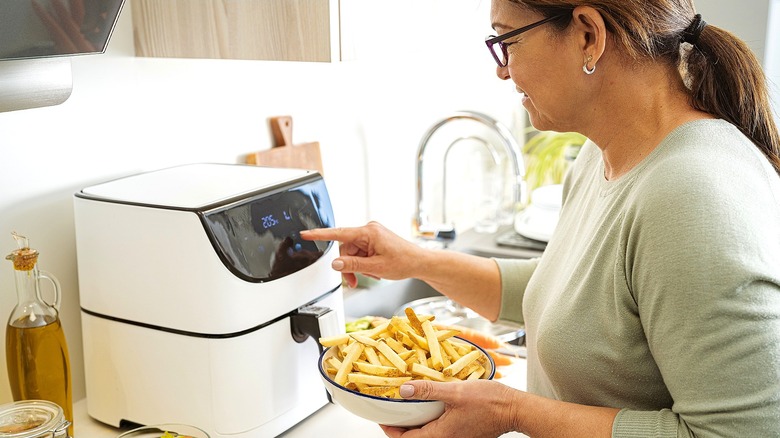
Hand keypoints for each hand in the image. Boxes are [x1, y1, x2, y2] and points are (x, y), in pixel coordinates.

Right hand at [300, 221, 425, 287]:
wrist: (420, 263)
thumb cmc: (404, 261)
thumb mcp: (376, 267)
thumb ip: (352, 265)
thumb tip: (335, 263)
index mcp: (369, 232)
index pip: (339, 233)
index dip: (320, 235)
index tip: (306, 233)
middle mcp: (369, 230)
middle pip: (346, 249)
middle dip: (348, 266)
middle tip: (353, 280)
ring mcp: (372, 235)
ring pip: (352, 253)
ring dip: (356, 267)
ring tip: (369, 276)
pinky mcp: (374, 241)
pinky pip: (361, 252)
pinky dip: (363, 264)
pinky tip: (373, 270)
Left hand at [380, 379, 517, 437]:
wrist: (514, 409)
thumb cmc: (489, 401)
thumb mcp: (454, 391)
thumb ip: (428, 390)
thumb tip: (404, 390)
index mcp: (441, 435)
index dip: (390, 430)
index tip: (381, 417)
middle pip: (416, 437)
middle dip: (402, 426)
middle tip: (392, 409)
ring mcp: (455, 437)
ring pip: (428, 433)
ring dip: (416, 422)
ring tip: (408, 404)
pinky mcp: (462, 432)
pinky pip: (440, 429)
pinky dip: (430, 419)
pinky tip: (430, 403)